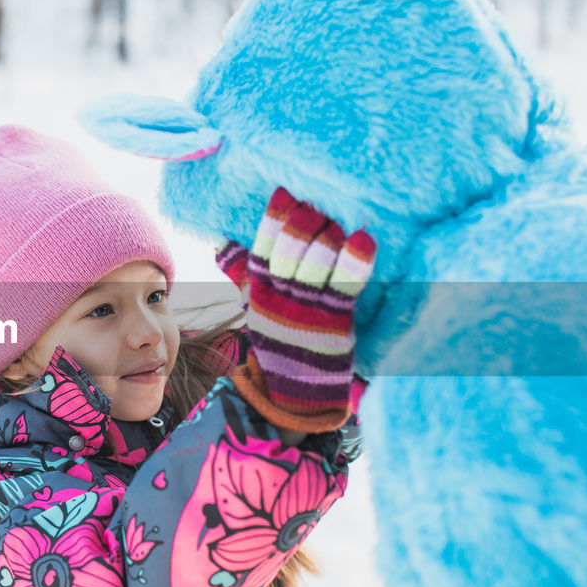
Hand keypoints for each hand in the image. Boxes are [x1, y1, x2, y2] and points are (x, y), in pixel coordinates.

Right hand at [215, 187, 375, 432]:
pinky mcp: (335, 321)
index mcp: (260, 292)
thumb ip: (243, 272)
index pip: (262, 251)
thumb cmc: (281, 339)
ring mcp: (307, 311)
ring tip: (335, 217)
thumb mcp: (257, 304)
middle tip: (313, 205)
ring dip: (326, 238)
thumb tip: (223, 243)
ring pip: (314, 266)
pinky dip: (355, 261)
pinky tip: (364, 239)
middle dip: (300, 225)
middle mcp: (280, 300)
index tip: (284, 194)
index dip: (273, 221)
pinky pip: (346, 285)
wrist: (297, 391)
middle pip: (287, 254)